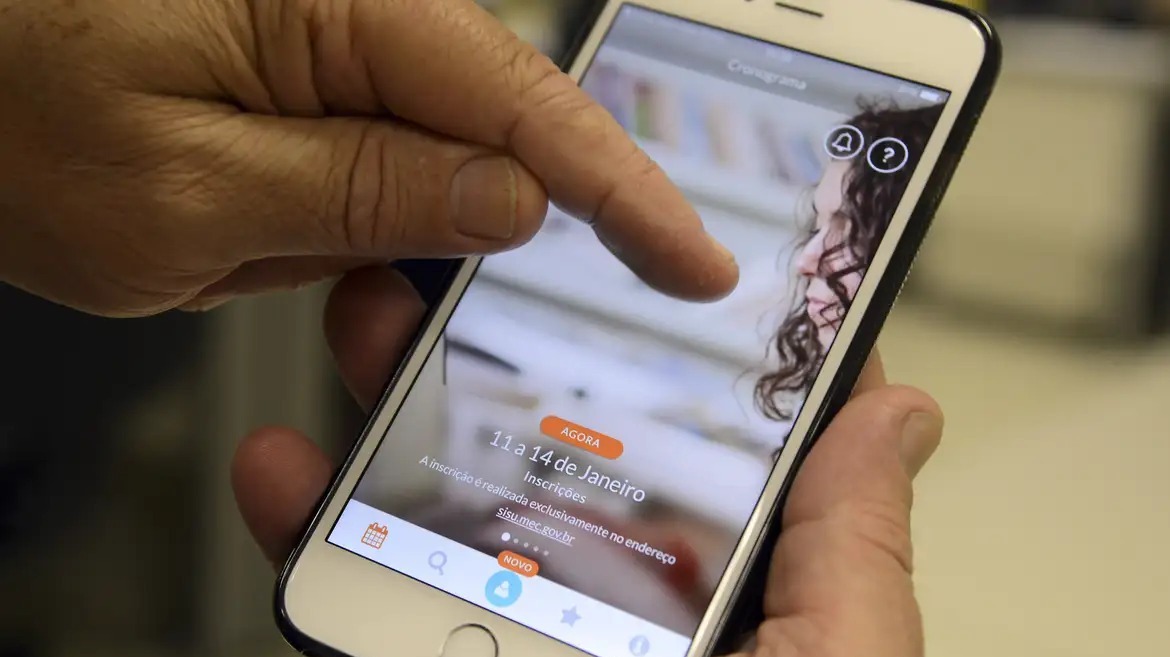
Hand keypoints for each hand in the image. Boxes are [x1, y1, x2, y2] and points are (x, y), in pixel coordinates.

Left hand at [0, 0, 735, 315]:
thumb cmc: (10, 111)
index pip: (524, 104)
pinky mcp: (308, 78)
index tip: (693, 261)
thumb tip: (511, 201)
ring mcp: (328, 44)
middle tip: (412, 311)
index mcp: (330, 8)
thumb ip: (362, 190)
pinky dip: (373, 218)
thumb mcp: (185, 192)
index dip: (625, 190)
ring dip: (410, 233)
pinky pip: (385, 152)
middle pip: (498, 125)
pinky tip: (309, 246)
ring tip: (287, 264)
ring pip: (441, 152)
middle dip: (496, 231)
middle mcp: (346, 11)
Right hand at [232, 267, 942, 656]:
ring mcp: (509, 637)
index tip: (620, 255)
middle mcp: (610, 606)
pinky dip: (313, 530)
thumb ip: (855, 549)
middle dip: (496, 350)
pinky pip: (363, 593)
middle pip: (548, 448)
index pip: (688, 446)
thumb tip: (900, 412)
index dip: (657, 348)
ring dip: (389, 411)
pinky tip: (287, 473)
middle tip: (467, 267)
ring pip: (440, 502)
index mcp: (719, 594)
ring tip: (365, 325)